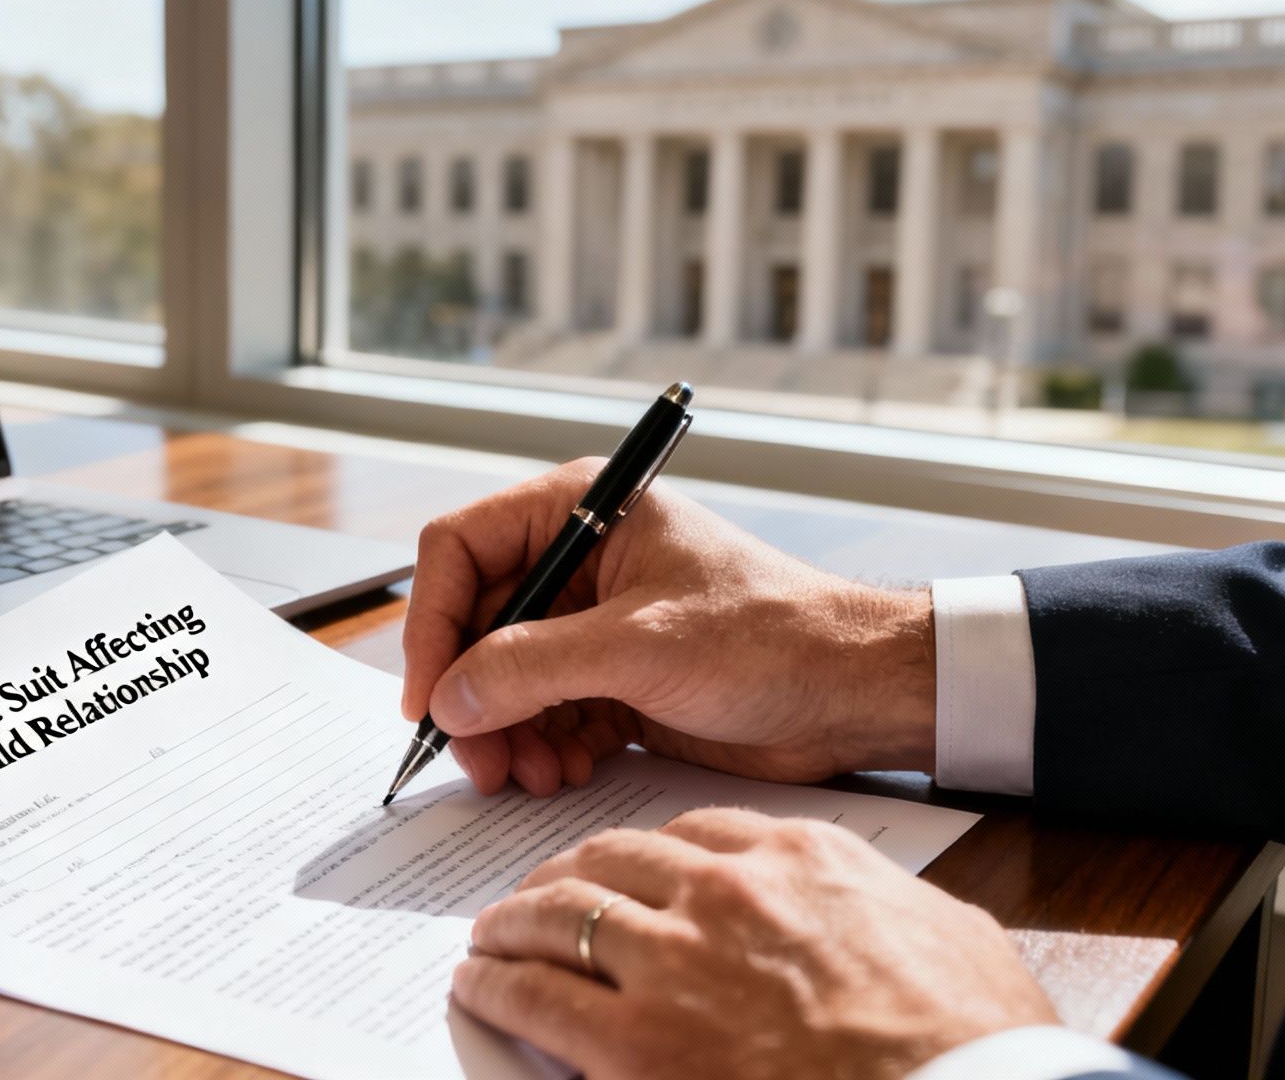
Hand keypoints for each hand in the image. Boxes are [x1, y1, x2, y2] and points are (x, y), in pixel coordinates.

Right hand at [401, 460, 936, 795]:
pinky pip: (543, 714)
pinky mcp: (613, 681)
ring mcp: (592, 624)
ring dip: (504, 732)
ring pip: (502, 679)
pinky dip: (540, 749)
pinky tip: (563, 773)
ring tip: (527, 774)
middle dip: (470, 695)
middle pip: (474, 624)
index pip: (461, 549)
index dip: (432, 621)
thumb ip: (532, 667)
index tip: (429, 693)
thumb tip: (448, 698)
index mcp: (581, 509)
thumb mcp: (641, 646)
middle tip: (475, 757)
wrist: (855, 694)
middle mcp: (577, 561)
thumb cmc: (773, 636)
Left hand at [453, 808, 1057, 1079]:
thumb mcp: (950, 938)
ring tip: (489, 937)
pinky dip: (494, 988)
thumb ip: (887, 910)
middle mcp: (724, 895)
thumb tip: (882, 917)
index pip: (689, 833)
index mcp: (799, 859)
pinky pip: (535, 998)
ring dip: (511, 924)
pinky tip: (477, 987)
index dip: (637, 852)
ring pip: (557, 916)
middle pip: (607, 861)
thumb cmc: (975, 1039)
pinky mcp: (637, 1045)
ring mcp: (675, 964)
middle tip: (533, 897)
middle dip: (559, 877)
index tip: (616, 868)